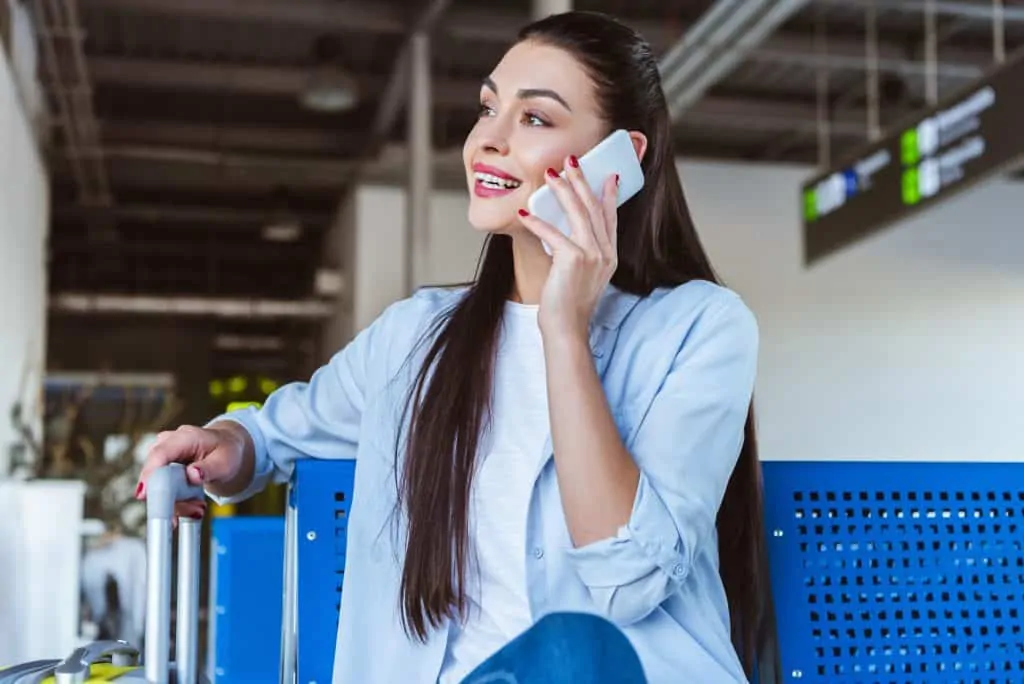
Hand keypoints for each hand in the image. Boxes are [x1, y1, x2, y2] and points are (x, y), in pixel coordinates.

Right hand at [136, 424, 245, 518]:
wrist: (226, 449)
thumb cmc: (226, 452)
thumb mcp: (225, 462)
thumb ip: (209, 469)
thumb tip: (192, 476)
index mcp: (185, 437)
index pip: (160, 454)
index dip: (150, 475)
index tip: (144, 495)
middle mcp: (167, 444)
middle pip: (154, 474)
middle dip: (169, 498)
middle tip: (193, 511)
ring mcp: (161, 456)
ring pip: (156, 486)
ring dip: (177, 503)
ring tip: (199, 508)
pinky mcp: (160, 469)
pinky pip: (161, 490)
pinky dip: (175, 502)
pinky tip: (190, 508)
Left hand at [518, 155, 617, 340]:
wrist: (567, 329)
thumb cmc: (568, 305)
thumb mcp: (580, 276)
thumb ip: (578, 253)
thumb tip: (561, 233)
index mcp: (609, 256)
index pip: (611, 218)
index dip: (610, 195)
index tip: (609, 176)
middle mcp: (605, 253)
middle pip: (594, 208)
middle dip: (582, 181)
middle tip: (571, 161)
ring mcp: (592, 256)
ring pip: (578, 213)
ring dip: (562, 190)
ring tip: (551, 174)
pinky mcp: (573, 260)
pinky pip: (554, 233)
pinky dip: (537, 222)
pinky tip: (524, 213)